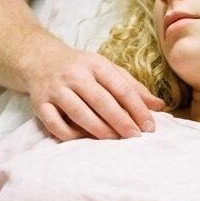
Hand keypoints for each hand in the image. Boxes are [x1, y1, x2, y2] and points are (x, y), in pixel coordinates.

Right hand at [31, 47, 164, 140]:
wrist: (42, 60)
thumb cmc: (82, 68)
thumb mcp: (108, 70)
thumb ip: (133, 87)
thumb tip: (159, 106)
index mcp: (96, 64)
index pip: (120, 87)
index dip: (137, 108)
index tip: (149, 126)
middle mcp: (75, 75)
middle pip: (101, 100)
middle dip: (121, 121)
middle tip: (135, 137)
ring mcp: (56, 89)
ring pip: (79, 112)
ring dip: (99, 129)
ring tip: (114, 140)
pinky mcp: (40, 104)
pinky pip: (55, 124)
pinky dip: (70, 135)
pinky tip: (84, 140)